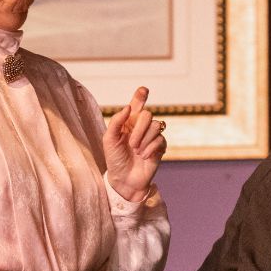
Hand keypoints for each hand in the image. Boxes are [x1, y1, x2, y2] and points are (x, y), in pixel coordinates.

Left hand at [104, 86, 166, 202]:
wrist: (124, 180)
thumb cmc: (115, 160)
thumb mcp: (109, 140)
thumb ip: (116, 121)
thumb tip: (128, 107)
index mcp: (128, 123)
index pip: (136, 105)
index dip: (140, 96)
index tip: (143, 90)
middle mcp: (140, 128)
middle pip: (148, 115)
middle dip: (140, 128)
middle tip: (132, 144)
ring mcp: (151, 137)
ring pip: (156, 126)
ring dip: (145, 139)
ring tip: (137, 152)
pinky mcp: (159, 148)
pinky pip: (161, 140)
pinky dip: (151, 148)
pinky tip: (144, 156)